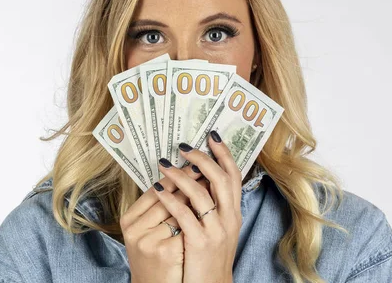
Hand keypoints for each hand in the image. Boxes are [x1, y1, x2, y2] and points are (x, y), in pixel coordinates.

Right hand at [120, 164, 208, 282]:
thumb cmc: (155, 253)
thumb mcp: (150, 229)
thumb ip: (160, 206)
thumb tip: (182, 176)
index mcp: (129, 219)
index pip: (154, 190)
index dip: (175, 176)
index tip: (192, 162)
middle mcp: (135, 230)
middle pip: (165, 198)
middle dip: (187, 182)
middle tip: (204, 167)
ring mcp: (148, 242)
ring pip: (176, 212)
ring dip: (194, 197)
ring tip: (210, 185)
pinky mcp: (165, 253)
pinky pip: (184, 230)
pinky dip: (196, 219)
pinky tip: (207, 210)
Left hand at [154, 131, 241, 282]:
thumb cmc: (210, 255)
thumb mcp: (219, 227)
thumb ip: (214, 204)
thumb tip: (200, 176)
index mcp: (234, 212)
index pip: (234, 175)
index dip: (224, 154)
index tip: (211, 136)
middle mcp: (229, 218)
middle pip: (220, 179)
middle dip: (202, 159)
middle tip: (184, 147)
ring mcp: (216, 231)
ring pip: (201, 194)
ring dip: (180, 176)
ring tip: (163, 165)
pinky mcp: (200, 243)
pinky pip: (184, 214)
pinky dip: (170, 199)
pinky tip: (158, 189)